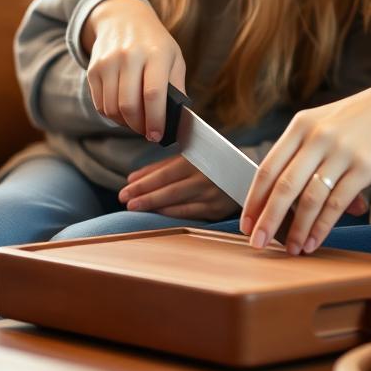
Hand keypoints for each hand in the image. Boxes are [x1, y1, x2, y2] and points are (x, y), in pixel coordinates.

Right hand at [83, 0, 185, 141]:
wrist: (124, 18)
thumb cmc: (155, 43)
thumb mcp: (174, 58)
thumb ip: (177, 87)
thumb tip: (177, 119)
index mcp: (156, 53)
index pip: (153, 94)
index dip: (155, 120)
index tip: (158, 136)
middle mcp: (129, 56)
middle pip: (129, 105)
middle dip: (139, 126)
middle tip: (148, 132)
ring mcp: (108, 62)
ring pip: (112, 108)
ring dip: (125, 124)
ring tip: (137, 123)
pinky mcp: (93, 70)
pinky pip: (100, 104)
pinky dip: (112, 116)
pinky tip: (123, 113)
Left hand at [119, 155, 238, 219]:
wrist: (246, 173)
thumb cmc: (212, 162)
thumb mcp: (191, 156)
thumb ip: (162, 165)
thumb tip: (133, 177)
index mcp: (199, 159)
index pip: (166, 172)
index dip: (145, 181)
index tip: (126, 187)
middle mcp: (206, 177)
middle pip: (169, 189)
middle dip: (144, 195)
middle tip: (124, 200)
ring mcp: (212, 194)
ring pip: (177, 202)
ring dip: (154, 205)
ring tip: (134, 207)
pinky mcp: (217, 209)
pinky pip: (189, 213)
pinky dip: (171, 213)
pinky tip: (157, 214)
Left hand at [240, 83, 370, 254]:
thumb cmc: (355, 120)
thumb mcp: (321, 124)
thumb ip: (299, 153)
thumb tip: (277, 201)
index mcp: (301, 125)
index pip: (268, 167)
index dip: (254, 199)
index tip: (246, 224)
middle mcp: (318, 136)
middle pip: (284, 186)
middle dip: (268, 220)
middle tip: (257, 243)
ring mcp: (341, 151)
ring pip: (310, 199)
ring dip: (297, 229)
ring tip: (291, 249)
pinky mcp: (364, 166)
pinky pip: (336, 203)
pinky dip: (321, 227)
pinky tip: (314, 241)